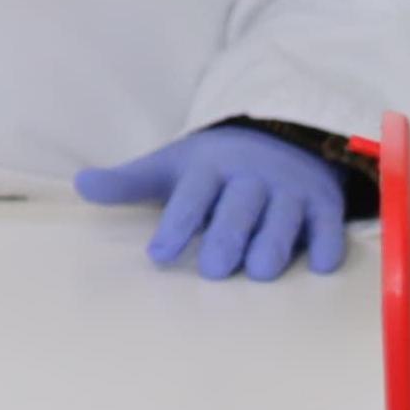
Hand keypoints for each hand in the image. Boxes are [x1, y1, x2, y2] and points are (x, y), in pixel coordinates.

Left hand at [74, 126, 351, 280]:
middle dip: (227, 239)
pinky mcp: (324, 205)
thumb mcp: (172, 167)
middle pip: (238, 211)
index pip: (191, 197)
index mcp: (210, 168)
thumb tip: (80, 186)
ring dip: (272, 246)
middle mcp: (251, 178)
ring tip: (258, 272)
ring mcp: (290, 191)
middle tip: (214, 270)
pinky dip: (326, 244)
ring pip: (282, 221)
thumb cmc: (216, 167)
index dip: (176, 225)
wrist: (282, 137)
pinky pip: (328, 227)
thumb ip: (128, 183)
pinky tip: (319, 264)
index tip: (160, 254)